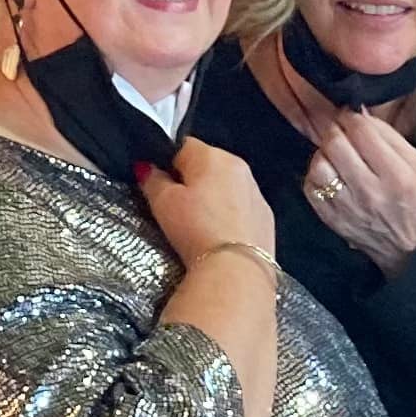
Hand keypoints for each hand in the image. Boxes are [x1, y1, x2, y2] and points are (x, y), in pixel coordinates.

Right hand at [135, 136, 273, 267]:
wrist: (237, 270)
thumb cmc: (196, 229)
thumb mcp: (164, 204)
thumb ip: (153, 180)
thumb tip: (148, 168)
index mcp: (213, 156)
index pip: (184, 146)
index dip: (168, 163)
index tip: (162, 186)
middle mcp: (240, 167)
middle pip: (209, 165)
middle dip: (193, 180)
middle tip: (180, 209)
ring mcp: (257, 193)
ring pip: (228, 187)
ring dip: (214, 198)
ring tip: (202, 226)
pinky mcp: (267, 218)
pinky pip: (243, 208)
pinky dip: (231, 216)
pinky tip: (223, 236)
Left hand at [303, 110, 415, 277]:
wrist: (409, 248)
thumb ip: (389, 136)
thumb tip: (359, 113)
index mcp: (395, 174)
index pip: (361, 131)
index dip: (351, 116)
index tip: (351, 116)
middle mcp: (369, 191)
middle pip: (335, 144)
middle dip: (336, 130)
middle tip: (342, 132)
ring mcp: (347, 207)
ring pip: (318, 164)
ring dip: (324, 153)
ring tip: (336, 155)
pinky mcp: (331, 219)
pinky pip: (311, 187)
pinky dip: (316, 175)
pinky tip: (330, 175)